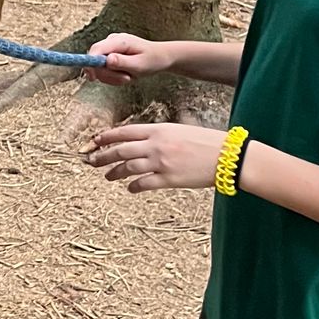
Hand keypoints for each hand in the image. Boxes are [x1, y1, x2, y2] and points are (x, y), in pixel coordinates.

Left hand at [86, 120, 225, 192]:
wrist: (227, 156)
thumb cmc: (206, 142)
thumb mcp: (179, 131)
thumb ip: (159, 136)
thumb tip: (141, 142)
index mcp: (158, 130)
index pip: (125, 132)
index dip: (107, 137)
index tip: (95, 141)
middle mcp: (156, 145)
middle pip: (121, 150)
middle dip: (103, 156)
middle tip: (91, 161)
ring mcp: (161, 163)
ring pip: (128, 168)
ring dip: (114, 172)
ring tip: (108, 176)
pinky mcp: (169, 179)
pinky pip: (144, 184)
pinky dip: (134, 186)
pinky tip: (130, 188)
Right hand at [87, 32, 173, 86]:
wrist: (161, 57)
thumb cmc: (153, 60)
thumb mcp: (140, 65)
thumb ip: (123, 62)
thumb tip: (107, 60)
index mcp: (119, 41)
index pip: (96, 49)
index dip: (90, 63)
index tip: (92, 78)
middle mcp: (112, 41)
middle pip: (96, 60)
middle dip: (108, 74)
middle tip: (126, 79)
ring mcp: (110, 47)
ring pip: (99, 67)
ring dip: (112, 77)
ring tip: (129, 77)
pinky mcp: (110, 54)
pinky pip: (104, 69)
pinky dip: (113, 76)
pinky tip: (125, 75)